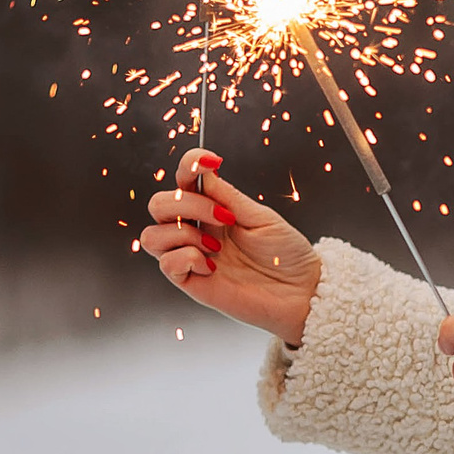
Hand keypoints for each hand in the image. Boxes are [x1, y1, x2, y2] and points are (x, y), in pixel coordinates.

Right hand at [139, 149, 322, 345]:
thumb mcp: (261, 218)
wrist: (301, 292)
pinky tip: (212, 266)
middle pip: (159, 204)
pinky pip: (166, 263)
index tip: (211, 161)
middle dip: (188, 204)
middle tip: (226, 218)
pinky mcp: (190, 281)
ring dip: (184, 233)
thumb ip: (228, 197)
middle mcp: (197, 230)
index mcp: (214, 209)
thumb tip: (204, 172)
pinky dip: (187, 258)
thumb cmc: (286, 255)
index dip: (189, 165)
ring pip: (153, 234)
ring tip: (217, 247)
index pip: (185, 180)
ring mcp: (191, 256)